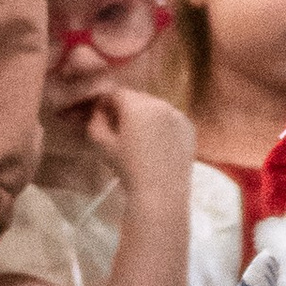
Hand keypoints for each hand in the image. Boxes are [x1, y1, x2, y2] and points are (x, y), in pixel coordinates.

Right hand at [85, 83, 196, 197]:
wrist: (161, 193)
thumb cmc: (127, 168)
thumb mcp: (102, 144)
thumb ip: (96, 120)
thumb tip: (99, 109)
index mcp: (138, 105)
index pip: (117, 92)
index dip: (106, 102)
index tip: (101, 115)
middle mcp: (161, 104)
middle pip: (137, 98)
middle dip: (126, 108)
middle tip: (119, 127)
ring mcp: (178, 115)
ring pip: (155, 107)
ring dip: (145, 115)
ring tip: (138, 137)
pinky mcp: (189, 127)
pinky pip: (170, 118)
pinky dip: (161, 124)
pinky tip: (156, 144)